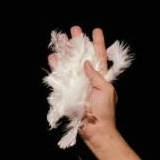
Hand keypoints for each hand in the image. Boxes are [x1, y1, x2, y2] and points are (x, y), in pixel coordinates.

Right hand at [48, 25, 116, 142]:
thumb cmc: (104, 111)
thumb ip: (96, 75)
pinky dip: (56, 66)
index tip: (96, 30)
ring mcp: (76, 83)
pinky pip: (60, 75)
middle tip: (74, 29)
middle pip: (81, 55)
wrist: (95, 129)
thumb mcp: (106, 90)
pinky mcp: (67, 90)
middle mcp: (88, 77)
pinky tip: (53, 56)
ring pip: (69, 62)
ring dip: (65, 50)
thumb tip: (85, 62)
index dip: (98, 43)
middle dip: (78, 42)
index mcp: (101, 77)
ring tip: (61, 37)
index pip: (99, 56)